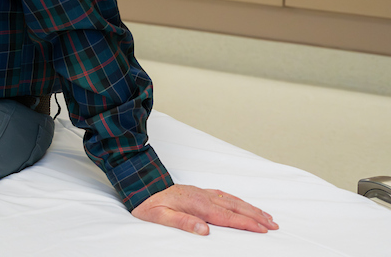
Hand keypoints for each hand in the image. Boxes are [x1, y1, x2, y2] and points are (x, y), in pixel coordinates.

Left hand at [131, 184, 277, 235]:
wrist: (141, 185)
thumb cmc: (149, 204)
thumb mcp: (161, 217)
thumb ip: (184, 223)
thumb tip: (205, 230)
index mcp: (197, 205)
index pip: (228, 217)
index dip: (247, 223)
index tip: (264, 229)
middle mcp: (203, 197)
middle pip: (236, 207)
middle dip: (256, 216)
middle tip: (274, 224)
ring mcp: (202, 192)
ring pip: (232, 200)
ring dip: (250, 208)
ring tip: (266, 215)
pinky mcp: (198, 191)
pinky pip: (224, 195)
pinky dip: (237, 200)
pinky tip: (242, 203)